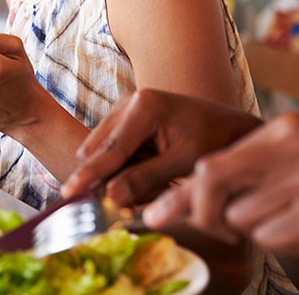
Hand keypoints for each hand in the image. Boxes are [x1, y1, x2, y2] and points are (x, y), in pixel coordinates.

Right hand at [62, 89, 261, 210]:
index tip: (68, 194)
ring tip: (158, 180)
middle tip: (146, 194)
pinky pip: (112, 150)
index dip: (89, 176)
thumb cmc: (214, 142)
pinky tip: (153, 169)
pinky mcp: (125, 117)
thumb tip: (110, 197)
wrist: (230, 126)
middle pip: (100, 151)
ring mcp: (125, 107)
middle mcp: (129, 101)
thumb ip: (146, 179)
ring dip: (121, 173)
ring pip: (103, 152)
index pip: (110, 151)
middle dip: (113, 178)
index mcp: (144, 107)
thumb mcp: (184, 163)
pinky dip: (126, 166)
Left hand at [169, 111, 298, 286]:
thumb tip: (172, 202)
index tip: (158, 215)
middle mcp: (295, 145)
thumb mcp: (295, 170)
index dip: (184, 195)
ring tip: (298, 223)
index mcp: (284, 129)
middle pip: (213, 180)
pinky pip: (272, 239)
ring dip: (260, 231)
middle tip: (223, 234)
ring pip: (241, 218)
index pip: (211, 161)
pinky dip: (285, 245)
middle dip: (202, 214)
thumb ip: (242, 178)